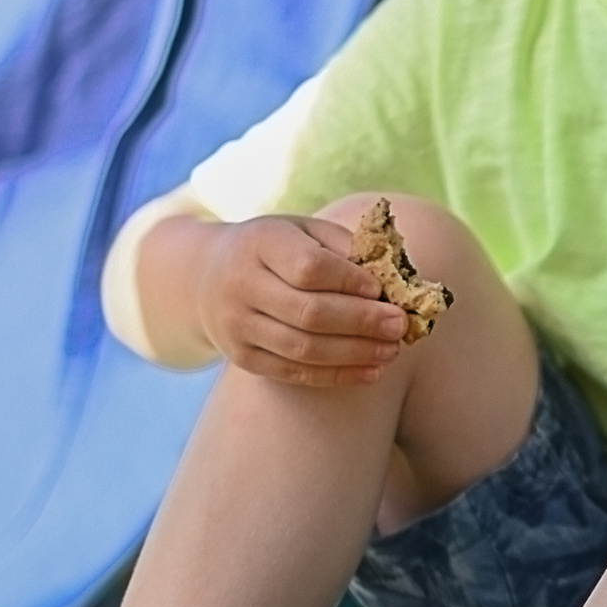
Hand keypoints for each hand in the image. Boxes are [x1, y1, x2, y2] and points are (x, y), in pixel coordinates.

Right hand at [188, 213, 411, 389]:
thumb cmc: (276, 249)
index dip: (349, 281)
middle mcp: (241, 285)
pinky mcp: (242, 357)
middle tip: (399, 325)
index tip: (382, 289)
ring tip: (392, 351)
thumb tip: (396, 278)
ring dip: (354, 353)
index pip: (309, 268)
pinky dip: (336, 375)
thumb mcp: (304, 231)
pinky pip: (294, 372)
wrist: (207, 275)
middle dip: (361, 322)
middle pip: (308, 312)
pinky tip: (371, 371)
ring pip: (302, 348)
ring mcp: (237, 325)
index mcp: (260, 243)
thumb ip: (345, 247)